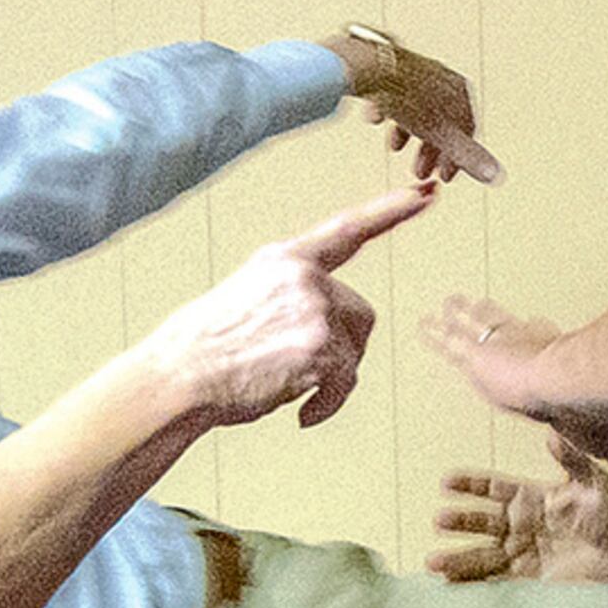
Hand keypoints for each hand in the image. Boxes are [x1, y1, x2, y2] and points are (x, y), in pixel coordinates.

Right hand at [143, 188, 430, 429]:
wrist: (180, 376)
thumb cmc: (207, 347)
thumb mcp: (246, 294)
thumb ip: (289, 292)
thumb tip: (325, 314)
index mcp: (284, 259)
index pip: (348, 230)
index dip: (391, 211)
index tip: (427, 193)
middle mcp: (303, 276)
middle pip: (360, 313)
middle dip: (342, 346)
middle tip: (302, 368)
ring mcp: (314, 310)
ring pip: (355, 350)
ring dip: (333, 378)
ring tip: (290, 386)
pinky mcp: (321, 348)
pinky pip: (346, 382)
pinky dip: (328, 404)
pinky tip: (301, 413)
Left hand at [327, 27, 505, 186]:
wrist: (370, 68)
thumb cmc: (406, 96)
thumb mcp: (441, 134)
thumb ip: (467, 156)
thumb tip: (496, 175)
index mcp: (459, 89)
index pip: (466, 130)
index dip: (456, 158)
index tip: (444, 176)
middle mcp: (440, 75)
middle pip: (440, 120)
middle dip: (429, 149)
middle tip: (420, 171)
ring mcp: (415, 69)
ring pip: (416, 108)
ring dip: (408, 132)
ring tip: (394, 148)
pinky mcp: (390, 66)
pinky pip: (392, 92)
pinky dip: (388, 110)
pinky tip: (377, 120)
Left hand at [423, 293, 607, 481]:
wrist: (575, 392)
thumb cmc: (594, 417)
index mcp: (559, 365)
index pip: (546, 348)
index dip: (538, 337)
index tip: (534, 326)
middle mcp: (532, 349)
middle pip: (508, 331)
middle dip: (494, 321)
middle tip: (479, 308)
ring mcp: (504, 348)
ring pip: (478, 328)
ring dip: (462, 318)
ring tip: (446, 305)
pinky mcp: (479, 353)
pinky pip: (454, 340)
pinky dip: (440, 333)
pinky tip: (425, 323)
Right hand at [433, 427, 607, 580]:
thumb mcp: (593, 482)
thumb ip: (572, 460)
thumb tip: (554, 433)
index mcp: (528, 498)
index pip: (491, 488)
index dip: (469, 484)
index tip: (446, 482)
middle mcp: (517, 525)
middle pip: (479, 522)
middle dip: (459, 522)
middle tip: (440, 521)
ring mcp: (518, 554)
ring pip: (480, 555)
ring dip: (456, 559)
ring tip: (434, 563)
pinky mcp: (525, 581)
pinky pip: (493, 583)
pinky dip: (471, 585)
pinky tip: (450, 586)